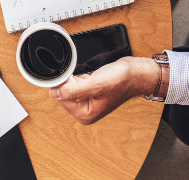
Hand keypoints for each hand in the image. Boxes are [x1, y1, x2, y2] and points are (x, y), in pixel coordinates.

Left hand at [49, 57, 163, 124]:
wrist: (135, 73)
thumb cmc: (121, 80)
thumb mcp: (95, 85)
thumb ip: (73, 91)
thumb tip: (53, 93)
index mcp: (85, 115)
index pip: (61, 98)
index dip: (66, 85)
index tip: (78, 78)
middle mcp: (85, 112)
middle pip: (64, 93)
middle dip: (74, 82)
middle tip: (89, 79)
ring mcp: (87, 103)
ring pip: (70, 87)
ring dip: (79, 79)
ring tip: (94, 79)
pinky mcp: (90, 94)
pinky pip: (77, 83)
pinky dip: (83, 77)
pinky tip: (94, 77)